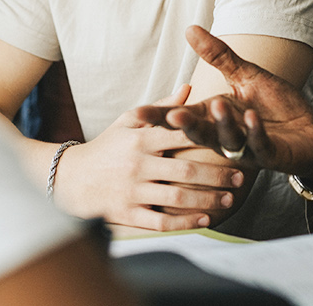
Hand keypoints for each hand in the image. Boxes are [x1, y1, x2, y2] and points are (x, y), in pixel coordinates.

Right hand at [52, 85, 245, 230]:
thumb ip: (161, 109)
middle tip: (242, 176)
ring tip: (230, 199)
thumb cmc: (106, 147)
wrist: (69, 179)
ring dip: (207, 199)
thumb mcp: (128, 121)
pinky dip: (185, 223)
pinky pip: (161, 221)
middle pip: (186, 169)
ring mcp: (132, 191)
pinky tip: (205, 220)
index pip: (181, 135)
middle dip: (217, 174)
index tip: (234, 140)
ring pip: (177, 197)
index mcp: (141, 138)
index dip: (210, 137)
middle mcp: (138, 164)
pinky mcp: (127, 214)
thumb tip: (189, 89)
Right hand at [136, 26, 312, 182]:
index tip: (137, 115)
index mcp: (215, 116)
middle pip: (199, 132)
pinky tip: (252, 118)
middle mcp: (226, 135)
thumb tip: (190, 28)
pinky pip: (260, 145)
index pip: (184, 116)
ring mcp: (247, 148)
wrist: (309, 129)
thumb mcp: (245, 75)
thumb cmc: (274, 105)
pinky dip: (255, 132)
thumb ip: (218, 55)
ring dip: (223, 124)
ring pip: (229, 139)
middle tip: (173, 116)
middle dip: (186, 125)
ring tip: (218, 105)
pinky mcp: (270, 155)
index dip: (161, 116)